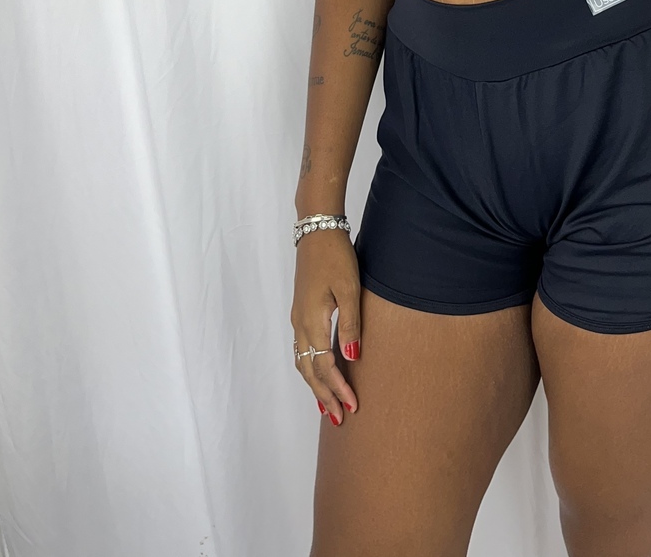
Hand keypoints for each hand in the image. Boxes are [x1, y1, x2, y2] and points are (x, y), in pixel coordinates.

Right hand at [291, 229, 361, 424]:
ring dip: (314, 385)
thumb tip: (352, 358)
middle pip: (309, 370)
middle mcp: (300, 324)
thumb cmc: (336, 257)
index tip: (352, 407)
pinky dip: (309, 368)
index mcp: (312, 321)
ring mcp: (298, 318)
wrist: (316, 232)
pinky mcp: (300, 311)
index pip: (324, 366)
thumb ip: (351, 325)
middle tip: (339, 419)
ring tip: (327, 406)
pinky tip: (318, 373)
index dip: (338, 388)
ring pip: (302, 361)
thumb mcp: (350, 289)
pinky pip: (301, 349)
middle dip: (324, 395)